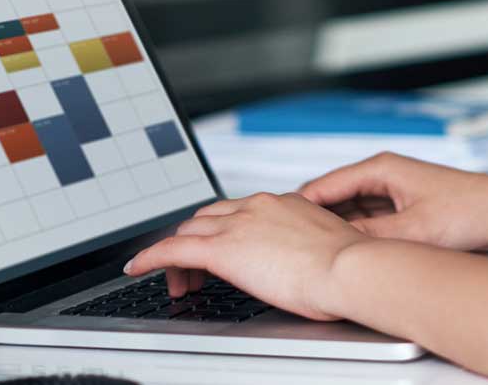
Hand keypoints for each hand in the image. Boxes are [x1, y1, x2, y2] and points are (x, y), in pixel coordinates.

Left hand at [124, 192, 367, 321]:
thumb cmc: (350, 268)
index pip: (238, 211)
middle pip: (208, 217)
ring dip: (177, 254)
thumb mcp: (327, 249)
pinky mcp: (222, 250)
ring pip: (190, 231)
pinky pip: (173, 249)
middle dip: (196, 241)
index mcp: (283, 204)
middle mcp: (256, 206)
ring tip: (177, 282)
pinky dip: (151, 257)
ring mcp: (238, 225)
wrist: (349, 268)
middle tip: (195, 272)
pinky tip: (137, 267)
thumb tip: (305, 264)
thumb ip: (307, 248)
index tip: (222, 248)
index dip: (222, 231)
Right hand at [299, 152, 487, 251]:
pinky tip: (350, 256)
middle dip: (313, 222)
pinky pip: (367, 221)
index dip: (297, 210)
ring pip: (349, 212)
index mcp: (380, 168)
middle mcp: (384, 174)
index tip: (277, 230)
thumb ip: (370, 238)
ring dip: (336, 231)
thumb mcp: (412, 231)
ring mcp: (393, 190)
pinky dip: (357, 235)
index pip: (322, 186)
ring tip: (314, 254)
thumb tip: (334, 248)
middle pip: (332, 199)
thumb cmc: (470, 212)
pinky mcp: (404, 206)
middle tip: (291, 248)